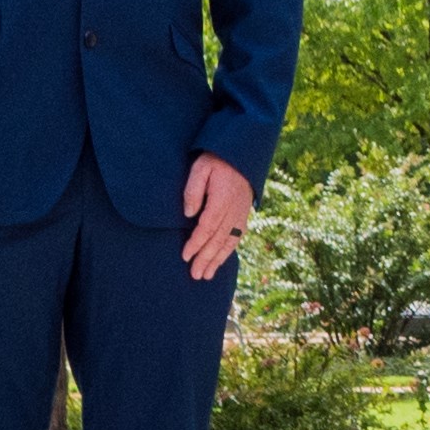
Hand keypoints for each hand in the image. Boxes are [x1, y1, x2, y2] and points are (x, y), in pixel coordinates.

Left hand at [180, 153, 256, 280]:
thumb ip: (193, 190)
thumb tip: (188, 215)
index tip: (185, 256)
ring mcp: (241, 213)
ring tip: (206, 275)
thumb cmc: (216, 160)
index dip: (196, 243)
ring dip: (218, 260)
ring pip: (230, 241)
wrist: (241, 154)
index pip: (208, 227)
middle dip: (206, 258)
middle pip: (219, 239)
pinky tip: (221, 260)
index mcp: (222, 199)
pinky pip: (238, 237)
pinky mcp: (244, 214)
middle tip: (195, 275)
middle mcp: (234, 209)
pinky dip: (229, 251)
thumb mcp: (200, 168)